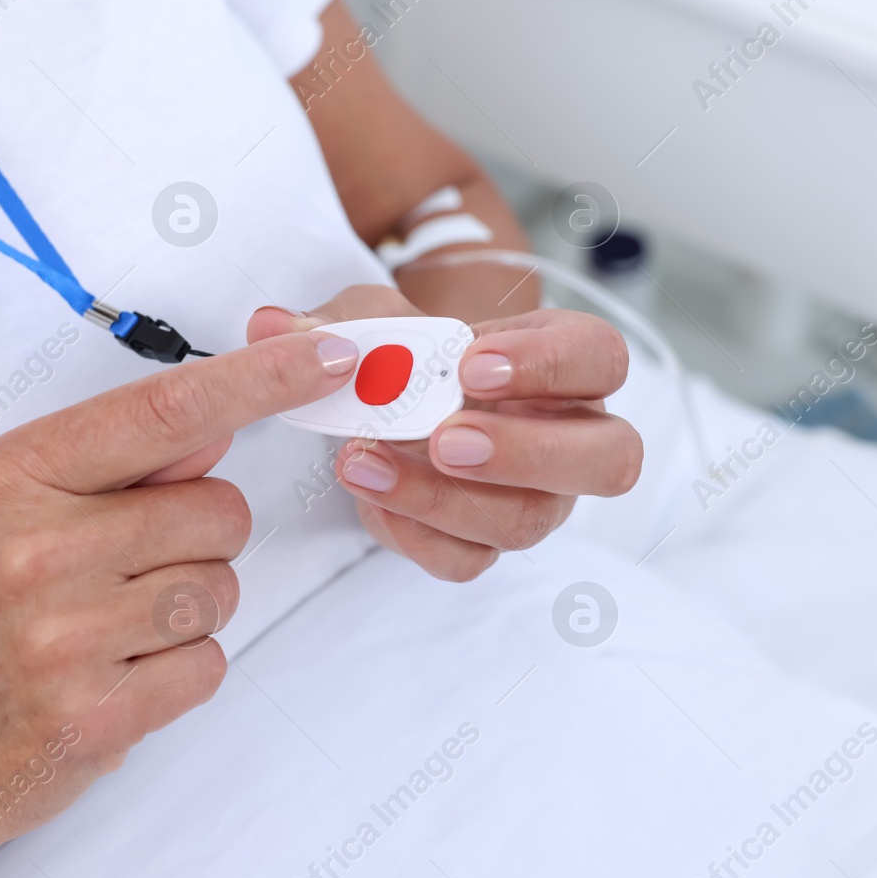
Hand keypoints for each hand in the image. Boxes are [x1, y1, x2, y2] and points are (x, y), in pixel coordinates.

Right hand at [0, 330, 359, 851]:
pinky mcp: (94, 713)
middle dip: (200, 542)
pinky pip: (209, 664)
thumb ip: (123, 465)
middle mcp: (34, 546)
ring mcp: (61, 635)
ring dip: (191, 611)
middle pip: (221, 511)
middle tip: (125, 576)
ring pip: (222, 589)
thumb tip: (218, 425)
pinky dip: (179, 673)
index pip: (167, 411)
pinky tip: (117, 677)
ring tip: (115, 630)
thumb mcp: (24, 510)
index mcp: (19, 475)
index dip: (262, 380)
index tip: (334, 355)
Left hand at [247, 286, 640, 581]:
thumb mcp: (375, 317)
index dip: (549, 367)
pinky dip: (416, 536)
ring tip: (366, 464)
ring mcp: (540, 497)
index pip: (600, 358)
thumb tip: (269, 325)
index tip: (471, 367)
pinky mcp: (489, 542)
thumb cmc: (408, 348)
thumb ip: (332, 319)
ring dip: (448, 500)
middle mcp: (572, 435)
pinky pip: (471, 560)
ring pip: (530, 520)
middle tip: (448, 439)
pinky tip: (369, 499)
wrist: (394, 398)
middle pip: (608, 460)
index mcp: (565, 361)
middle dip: (528, 453)